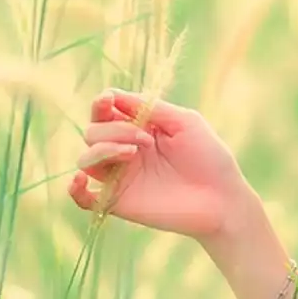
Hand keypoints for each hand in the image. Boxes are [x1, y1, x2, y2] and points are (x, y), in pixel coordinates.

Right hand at [67, 87, 249, 239]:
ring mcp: (120, 177)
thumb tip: (114, 95)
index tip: (109, 100)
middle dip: (114, 129)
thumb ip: (151, 108)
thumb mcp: (184, 121)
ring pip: (86, 159)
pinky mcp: (118, 202)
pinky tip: (80, 180)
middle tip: (145, 139)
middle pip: (92, 131)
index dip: (102, 103)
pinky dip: (75, 190)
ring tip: (132, 153)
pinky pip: (84, 198)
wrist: (222, 200)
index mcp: (139, 128)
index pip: (106, 111)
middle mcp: (125, 150)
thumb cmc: (209, 158)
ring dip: (102, 150)